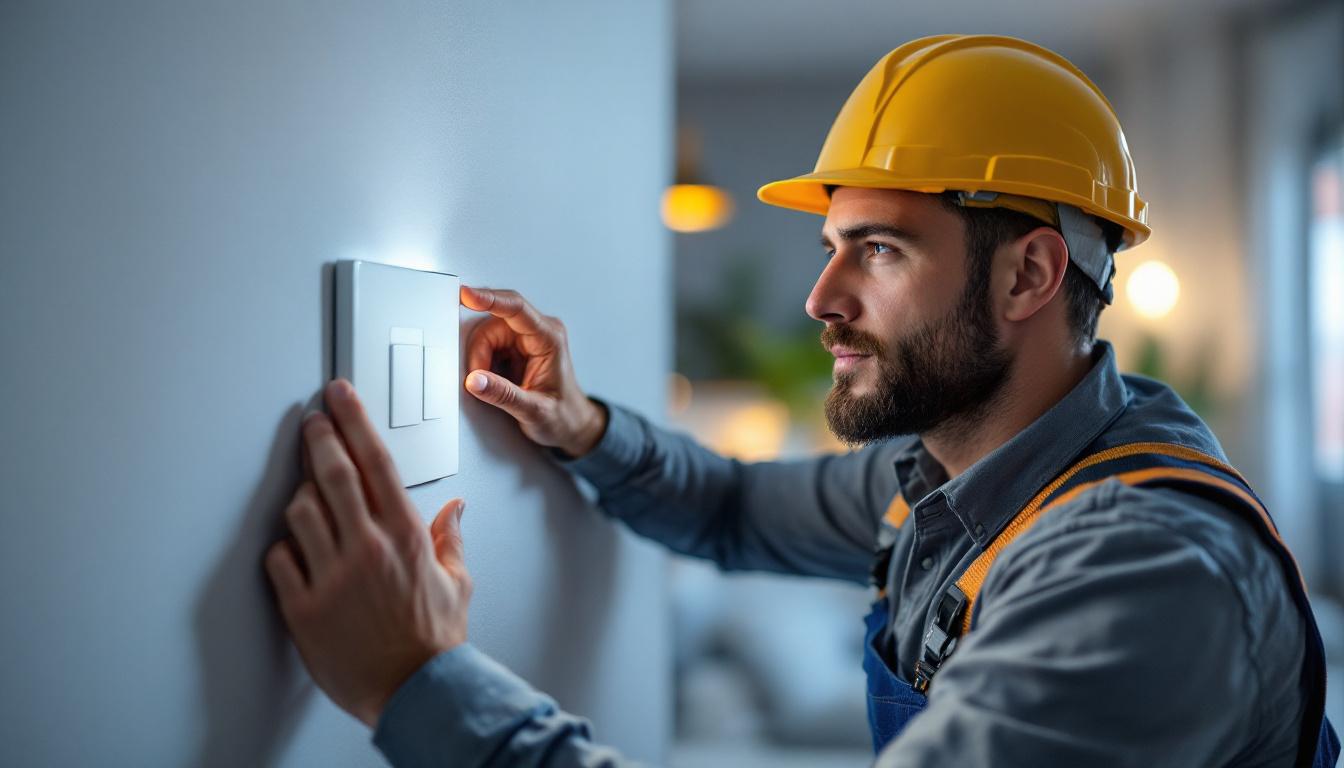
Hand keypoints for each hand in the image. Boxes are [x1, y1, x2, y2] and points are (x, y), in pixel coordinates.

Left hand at [265, 378, 471, 727]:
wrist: (416, 692)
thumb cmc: (435, 642)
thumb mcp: (457, 583)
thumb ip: (451, 539)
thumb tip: (453, 509)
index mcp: (406, 536)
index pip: (376, 461)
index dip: (355, 420)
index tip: (341, 396)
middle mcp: (367, 549)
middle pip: (333, 473)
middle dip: (319, 436)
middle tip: (311, 420)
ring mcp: (331, 577)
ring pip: (300, 511)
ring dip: (301, 494)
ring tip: (308, 493)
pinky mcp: (303, 607)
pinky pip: (279, 559)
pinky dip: (283, 547)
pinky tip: (294, 548)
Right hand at [460, 285, 607, 457]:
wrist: (571, 425)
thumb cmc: (563, 416)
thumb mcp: (534, 411)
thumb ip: (504, 395)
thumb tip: (475, 380)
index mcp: (549, 339)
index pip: (516, 308)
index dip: (489, 298)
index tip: (467, 295)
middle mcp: (538, 332)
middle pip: (493, 324)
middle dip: (479, 352)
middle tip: (480, 379)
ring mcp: (525, 338)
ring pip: (487, 335)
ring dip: (480, 359)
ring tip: (493, 384)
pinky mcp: (514, 347)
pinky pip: (487, 345)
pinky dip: (482, 362)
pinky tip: (494, 379)